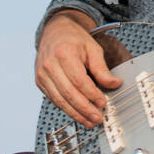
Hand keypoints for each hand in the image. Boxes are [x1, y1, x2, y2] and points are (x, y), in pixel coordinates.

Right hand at [35, 11, 121, 128]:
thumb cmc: (74, 40)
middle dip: (84, 109)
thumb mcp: (92, 49)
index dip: (92, 94)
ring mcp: (42, 75)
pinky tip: (78, 115)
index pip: (79, 80)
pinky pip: (54, 99)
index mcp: (64, 53)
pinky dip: (67, 109)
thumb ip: (102, 68)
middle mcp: (50, 65)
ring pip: (59, 100)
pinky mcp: (40, 82)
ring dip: (76, 114)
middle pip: (68, 93)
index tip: (103, 103)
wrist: (55, 32)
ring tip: (89, 121)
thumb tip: (114, 84)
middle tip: (98, 118)